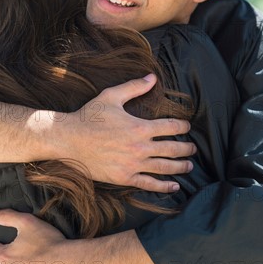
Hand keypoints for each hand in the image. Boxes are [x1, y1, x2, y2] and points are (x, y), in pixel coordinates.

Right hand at [31, 74, 195, 192]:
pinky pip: (149, 184)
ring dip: (180, 167)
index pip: (170, 127)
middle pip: (172, 149)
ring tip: (189, 166)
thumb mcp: (112, 96)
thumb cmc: (90, 116)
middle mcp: (140, 147)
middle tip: (193, 148)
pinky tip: (175, 186)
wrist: (69, 139)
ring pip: (164, 168)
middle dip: (186, 148)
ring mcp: (133, 164)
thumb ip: (134, 87)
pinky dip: (164, 186)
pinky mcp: (124, 177)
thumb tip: (153, 77)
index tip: (187, 127)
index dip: (182, 127)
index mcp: (140, 127)